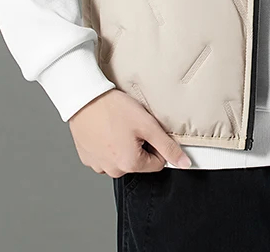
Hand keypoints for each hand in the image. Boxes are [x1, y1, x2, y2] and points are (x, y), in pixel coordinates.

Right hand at [68, 89, 191, 177]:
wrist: (85, 98)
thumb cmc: (115, 109)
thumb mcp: (148, 125)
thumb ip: (168, 147)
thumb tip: (185, 163)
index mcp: (129, 165)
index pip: (157, 163)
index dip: (156, 144)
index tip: (146, 129)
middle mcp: (112, 170)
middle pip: (138, 161)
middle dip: (139, 144)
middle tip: (131, 125)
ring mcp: (97, 165)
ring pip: (121, 158)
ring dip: (122, 145)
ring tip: (116, 125)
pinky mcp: (87, 157)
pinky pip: (105, 155)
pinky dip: (108, 144)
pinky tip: (105, 129)